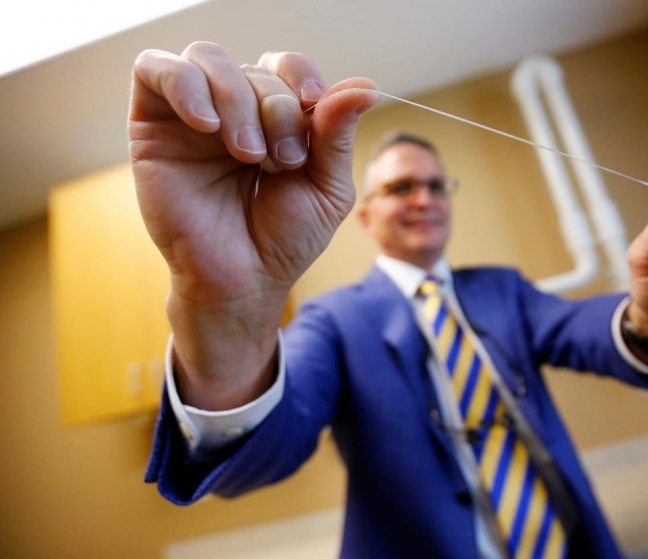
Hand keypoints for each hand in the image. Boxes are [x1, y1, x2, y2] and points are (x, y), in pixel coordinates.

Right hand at [128, 42, 378, 407]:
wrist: (241, 281)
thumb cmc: (283, 240)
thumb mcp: (327, 188)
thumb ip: (338, 135)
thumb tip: (365, 87)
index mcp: (276, 118)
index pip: (286, 65)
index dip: (301, 75)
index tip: (313, 105)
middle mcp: (234, 110)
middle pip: (254, 68)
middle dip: (276, 109)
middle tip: (281, 160)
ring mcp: (192, 115)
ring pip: (207, 58)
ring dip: (236, 97)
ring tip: (248, 153)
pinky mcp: (151, 126)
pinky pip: (154, 68)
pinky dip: (184, 85)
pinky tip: (207, 126)